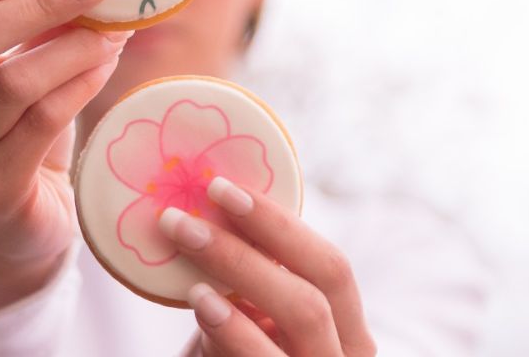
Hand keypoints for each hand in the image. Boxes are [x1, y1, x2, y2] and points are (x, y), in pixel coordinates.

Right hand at [0, 0, 127, 315]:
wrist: (21, 218)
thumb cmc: (17, 129)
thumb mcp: (10, 69)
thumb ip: (26, 26)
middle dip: (39, 3)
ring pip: (12, 83)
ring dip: (72, 46)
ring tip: (115, 28)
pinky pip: (43, 122)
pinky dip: (81, 85)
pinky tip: (106, 64)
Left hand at [160, 178, 375, 355]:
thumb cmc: (242, 354)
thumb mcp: (253, 314)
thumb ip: (250, 275)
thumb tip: (205, 202)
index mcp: (345, 324)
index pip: (330, 266)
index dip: (277, 223)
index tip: (219, 187)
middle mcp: (346, 356)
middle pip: (316, 295)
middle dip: (248, 250)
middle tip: (182, 220)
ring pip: (305, 323)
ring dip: (242, 283)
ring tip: (190, 258)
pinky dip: (235, 332)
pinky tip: (203, 305)